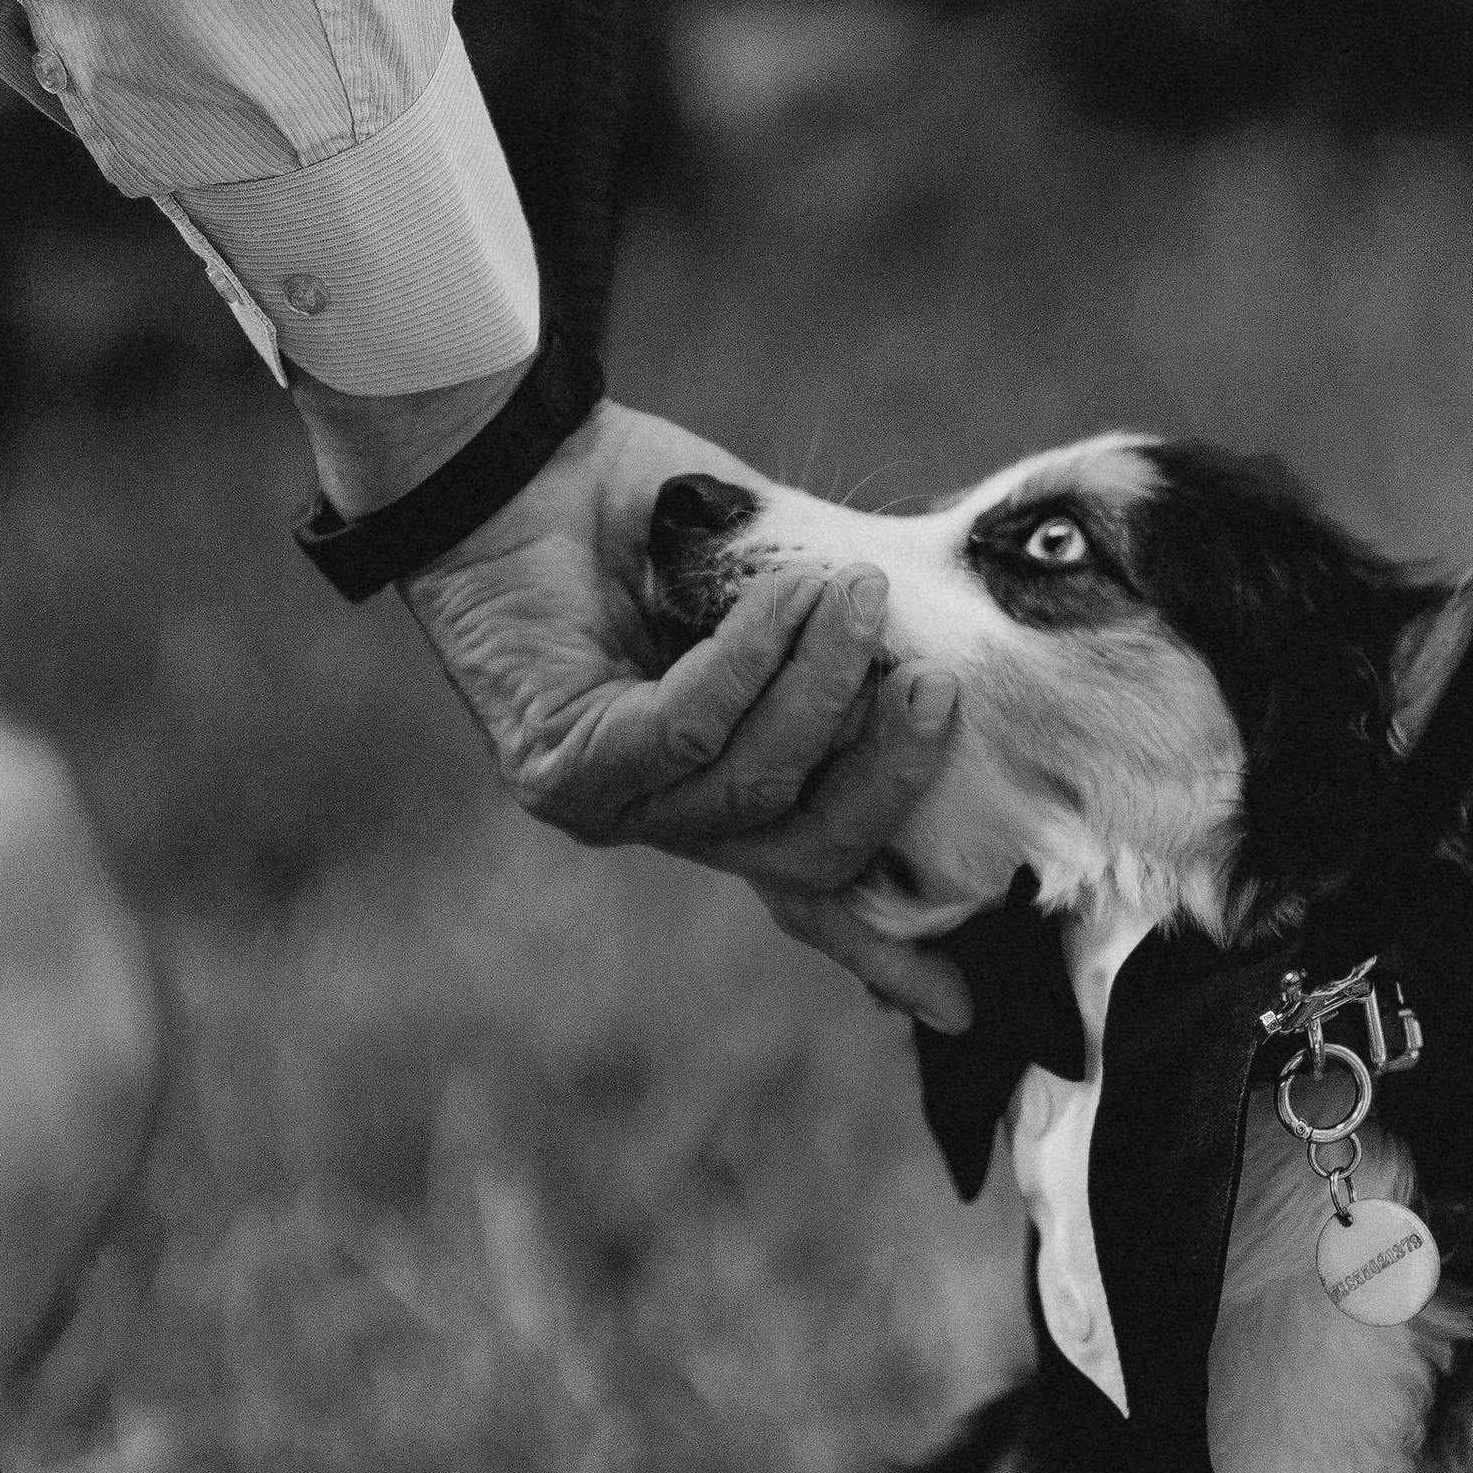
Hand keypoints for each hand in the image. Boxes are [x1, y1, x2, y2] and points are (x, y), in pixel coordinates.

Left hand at [394, 398, 971, 1029]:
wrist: (513, 461)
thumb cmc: (648, 516)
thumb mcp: (775, 583)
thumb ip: (842, 641)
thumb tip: (941, 661)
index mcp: (721, 794)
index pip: (811, 895)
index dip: (882, 952)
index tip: (958, 1011)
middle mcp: (669, 820)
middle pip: (805, 851)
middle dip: (886, 773)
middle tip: (935, 685)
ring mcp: (612, 807)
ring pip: (752, 786)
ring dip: (820, 685)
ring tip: (856, 595)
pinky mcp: (563, 771)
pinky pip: (682, 732)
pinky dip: (746, 660)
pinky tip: (782, 596)